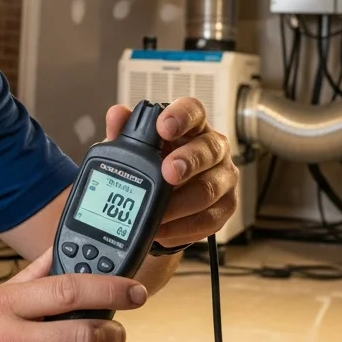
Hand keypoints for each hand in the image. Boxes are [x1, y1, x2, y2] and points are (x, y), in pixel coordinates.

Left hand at [105, 98, 237, 247]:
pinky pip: (208, 220)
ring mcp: (223, 177)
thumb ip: (125, 132)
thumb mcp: (136, 149)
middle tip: (166, 173)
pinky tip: (163, 230)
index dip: (181, 116)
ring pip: (209, 189)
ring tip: (156, 214)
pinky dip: (182, 228)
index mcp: (192, 126)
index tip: (163, 126)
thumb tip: (116, 115)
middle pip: (209, 149)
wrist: (167, 202)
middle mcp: (214, 148)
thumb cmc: (156, 167)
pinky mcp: (225, 207)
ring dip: (179, 204)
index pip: (193, 110)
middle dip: (188, 162)